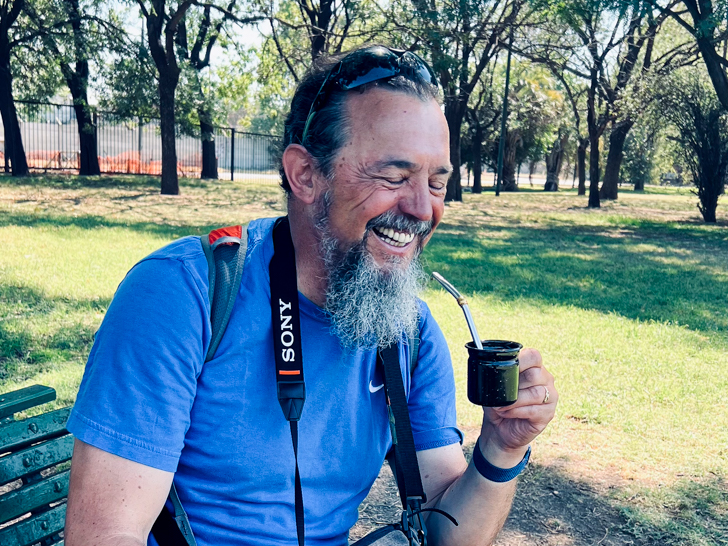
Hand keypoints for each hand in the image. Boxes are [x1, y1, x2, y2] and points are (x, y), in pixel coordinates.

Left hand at [479, 348, 556, 466]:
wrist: (499, 428)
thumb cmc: (497, 403)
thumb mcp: (494, 386)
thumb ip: (496, 375)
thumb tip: (489, 371)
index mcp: (533, 367)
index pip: (533, 356)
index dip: (521, 360)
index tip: (505, 369)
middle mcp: (545, 379)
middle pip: (535, 374)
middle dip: (514, 385)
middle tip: (500, 394)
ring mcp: (550, 396)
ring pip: (536, 393)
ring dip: (514, 400)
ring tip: (500, 406)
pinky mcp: (548, 414)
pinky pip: (534, 410)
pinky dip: (516, 411)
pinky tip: (507, 413)